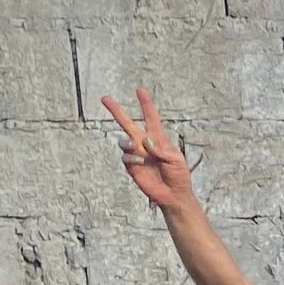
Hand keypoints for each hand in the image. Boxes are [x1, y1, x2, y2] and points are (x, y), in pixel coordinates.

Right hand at [101, 88, 195, 211]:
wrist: (173, 194)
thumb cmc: (179, 176)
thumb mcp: (176, 160)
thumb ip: (160, 149)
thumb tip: (145, 140)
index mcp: (158, 138)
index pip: (150, 117)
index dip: (145, 104)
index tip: (139, 90)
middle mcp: (145, 144)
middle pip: (127, 124)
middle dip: (116, 111)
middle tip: (104, 98)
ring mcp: (136, 154)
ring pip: (123, 140)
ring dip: (128, 143)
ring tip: (137, 148)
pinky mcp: (131, 166)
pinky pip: (126, 157)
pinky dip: (132, 159)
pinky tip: (141, 163)